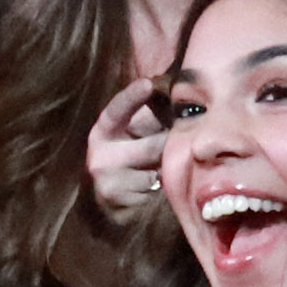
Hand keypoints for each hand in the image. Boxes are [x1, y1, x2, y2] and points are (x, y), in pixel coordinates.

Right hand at [80, 76, 178, 223]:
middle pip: (155, 144)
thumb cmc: (130, 160)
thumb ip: (148, 117)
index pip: (117, 110)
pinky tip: (158, 186)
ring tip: (167, 166)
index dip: (131, 97)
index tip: (147, 83)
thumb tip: (179, 93)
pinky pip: (156, 188)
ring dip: (169, 167)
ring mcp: (107, 178)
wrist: (110, 202)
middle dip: (173, 145)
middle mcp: (101, 153)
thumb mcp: (133, 135)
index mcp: (105, 130)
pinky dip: (162, 186)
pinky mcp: (117, 198)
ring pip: (158, 167)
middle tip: (185, 143)